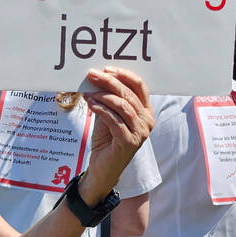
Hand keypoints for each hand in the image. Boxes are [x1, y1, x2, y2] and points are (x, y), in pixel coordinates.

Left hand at [81, 67, 154, 199]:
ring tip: (88, 92)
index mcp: (145, 111)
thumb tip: (96, 79)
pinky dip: (101, 109)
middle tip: (92, 75)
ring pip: (123, 106)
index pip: (140, 87)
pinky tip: (90, 103)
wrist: (102, 167)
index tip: (106, 69)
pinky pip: (114, 120)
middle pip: (129, 94)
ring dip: (103, 96)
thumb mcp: (107, 115)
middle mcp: (147, 121)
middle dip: (109, 82)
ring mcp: (140, 132)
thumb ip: (107, 99)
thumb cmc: (106, 139)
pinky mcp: (129, 141)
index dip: (124, 75)